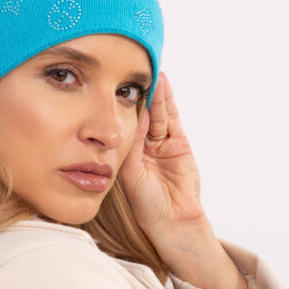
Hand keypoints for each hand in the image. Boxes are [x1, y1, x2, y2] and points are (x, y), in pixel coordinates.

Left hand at [119, 71, 206, 240]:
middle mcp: (142, 146)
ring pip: (155, 113)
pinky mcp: (179, 143)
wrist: (171, 220)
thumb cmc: (146, 204)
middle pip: (139, 113)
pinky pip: (171, 118)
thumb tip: (128, 117)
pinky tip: (162, 83)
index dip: (116, 104)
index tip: (109, 83)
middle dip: (136, 93)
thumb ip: (130, 145)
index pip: (120, 123)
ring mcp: (161, 143)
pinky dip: (167, 100)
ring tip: (149, 71)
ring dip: (153, 92)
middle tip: (130, 68)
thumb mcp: (130, 172)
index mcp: (125, 153)